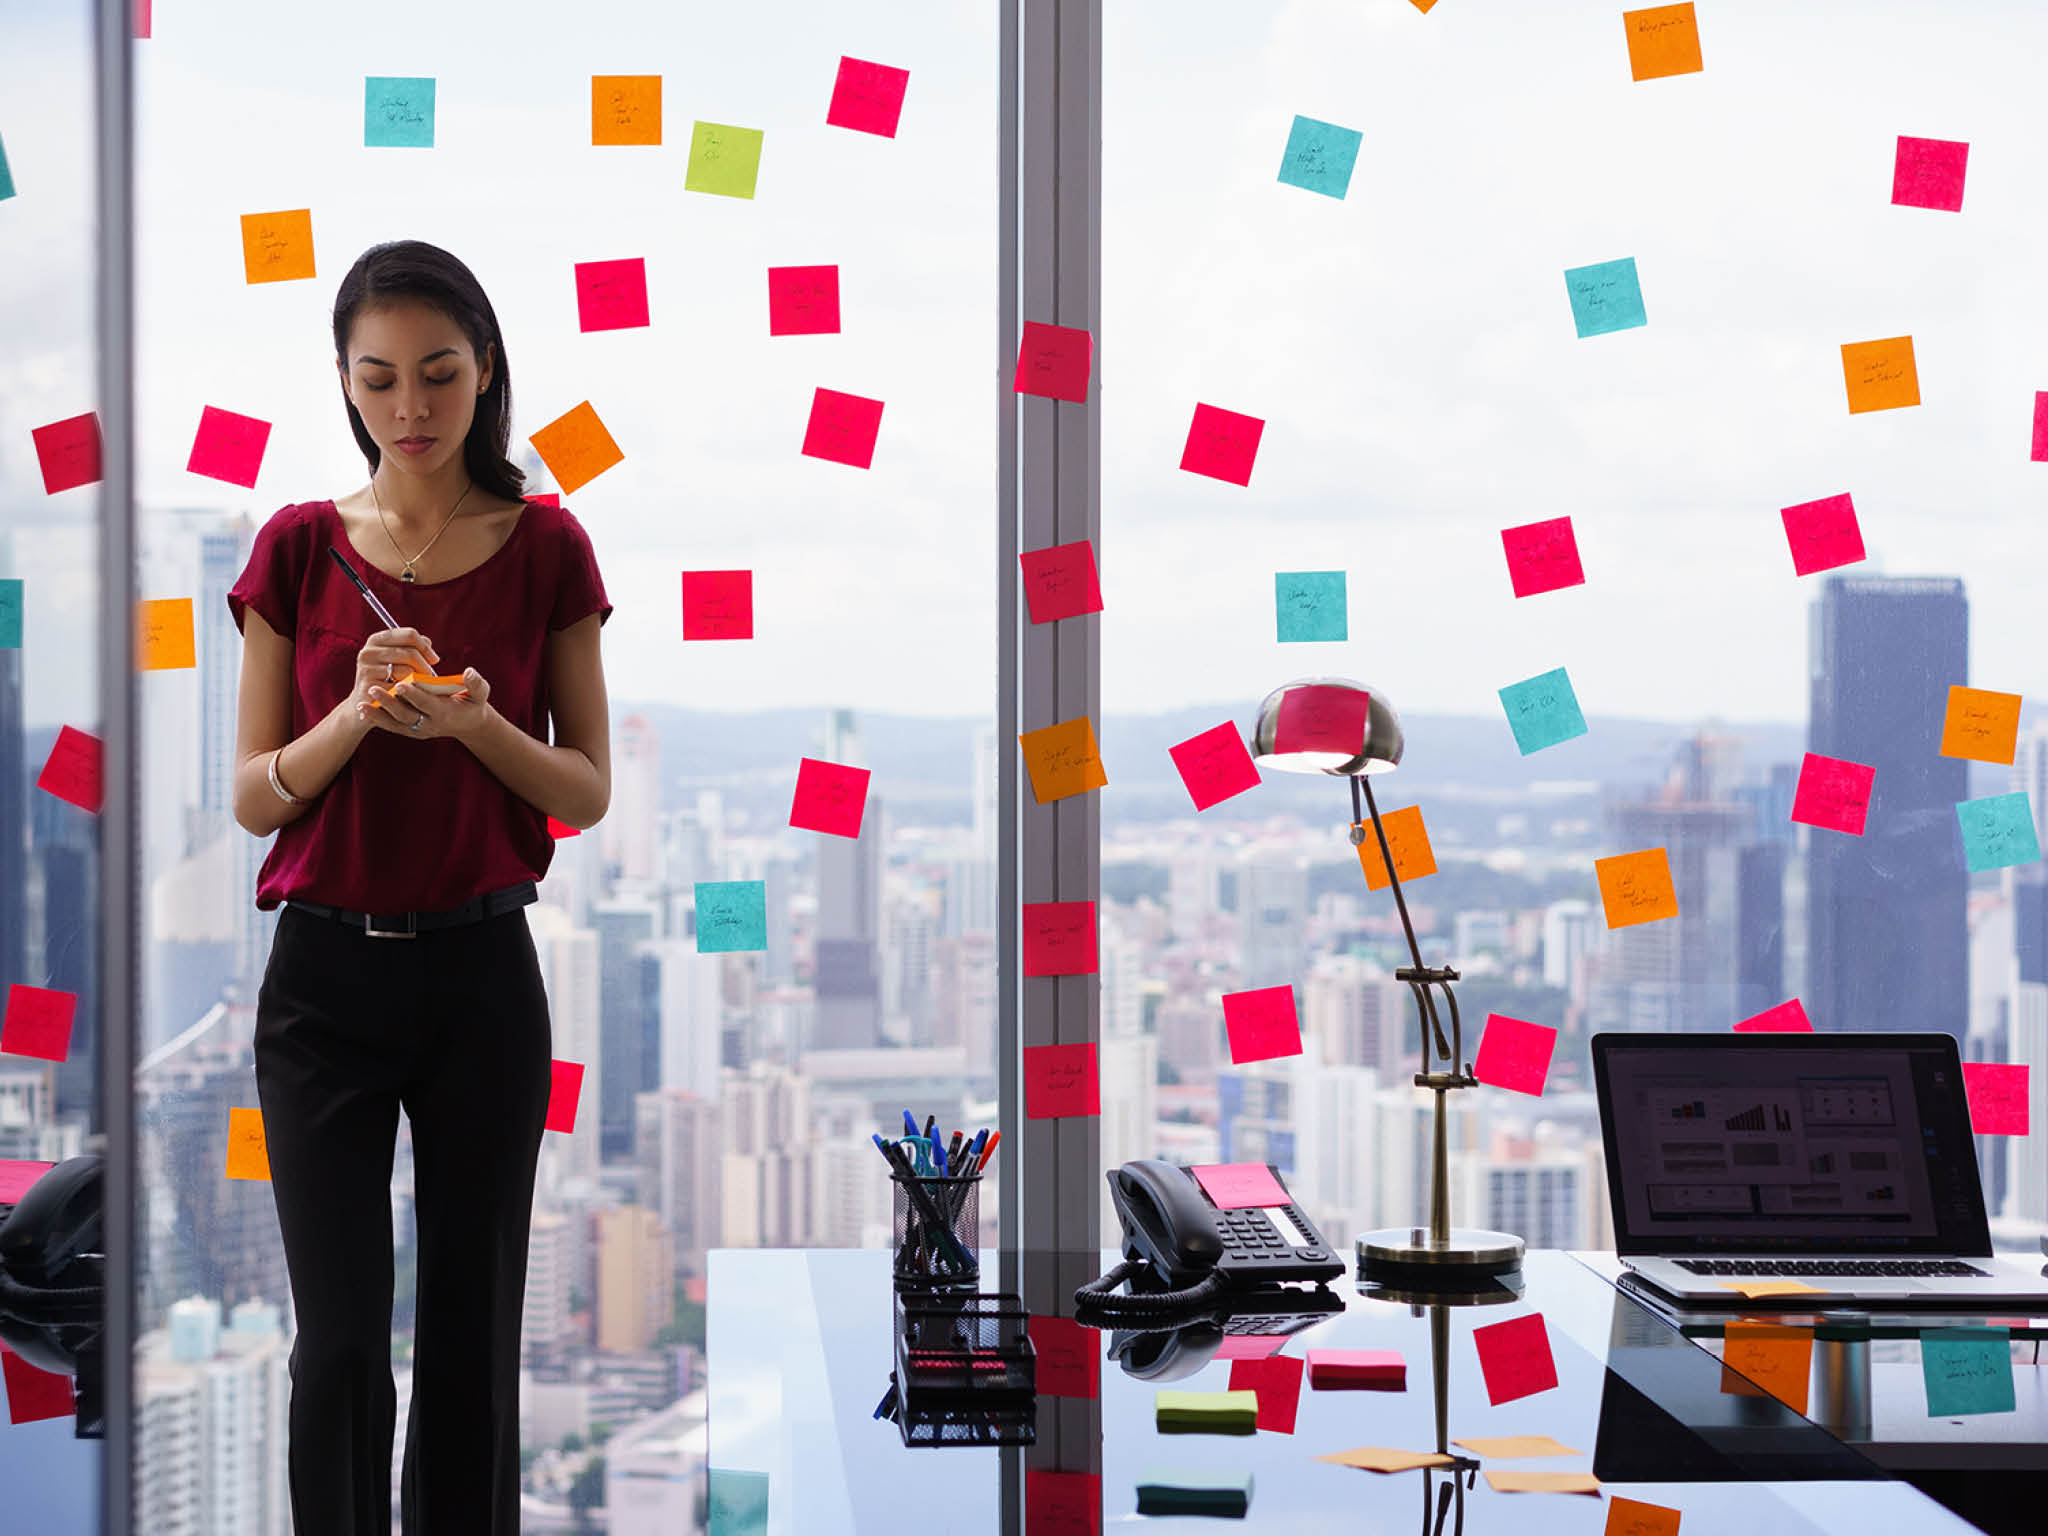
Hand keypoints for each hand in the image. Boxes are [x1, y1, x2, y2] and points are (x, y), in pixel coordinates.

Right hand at [349, 628, 439, 724]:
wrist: (368, 703)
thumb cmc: (388, 679)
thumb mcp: (398, 659)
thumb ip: (413, 647)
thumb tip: (427, 642)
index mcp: (377, 640)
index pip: (409, 635)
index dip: (425, 647)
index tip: (434, 660)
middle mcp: (368, 652)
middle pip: (410, 653)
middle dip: (425, 666)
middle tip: (430, 677)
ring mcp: (367, 669)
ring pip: (407, 670)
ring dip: (418, 680)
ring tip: (418, 686)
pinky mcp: (371, 687)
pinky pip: (401, 687)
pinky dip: (409, 691)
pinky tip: (408, 694)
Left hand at [358, 667, 493, 741]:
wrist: (468, 724)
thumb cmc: (472, 703)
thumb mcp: (480, 694)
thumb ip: (475, 683)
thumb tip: (468, 672)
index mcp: (445, 713)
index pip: (426, 704)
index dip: (413, 694)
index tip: (400, 683)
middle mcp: (429, 724)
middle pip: (406, 715)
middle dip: (389, 702)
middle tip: (373, 689)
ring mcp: (418, 729)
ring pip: (395, 722)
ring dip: (378, 713)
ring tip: (361, 702)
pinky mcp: (410, 730)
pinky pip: (391, 726)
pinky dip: (377, 718)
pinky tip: (362, 709)